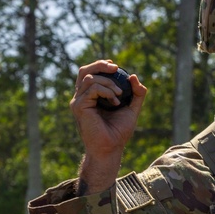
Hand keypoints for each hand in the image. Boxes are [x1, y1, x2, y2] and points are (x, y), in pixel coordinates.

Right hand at [70, 60, 146, 192]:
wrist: (111, 148)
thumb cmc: (119, 132)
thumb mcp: (132, 109)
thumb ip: (136, 94)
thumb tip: (134, 76)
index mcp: (91, 96)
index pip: (90, 74)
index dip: (101, 66)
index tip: (115, 66)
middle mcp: (81, 97)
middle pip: (83, 71)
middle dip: (99, 65)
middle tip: (115, 68)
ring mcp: (77, 101)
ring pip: (89, 78)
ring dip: (108, 83)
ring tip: (120, 95)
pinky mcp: (78, 106)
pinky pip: (92, 88)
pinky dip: (107, 92)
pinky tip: (115, 103)